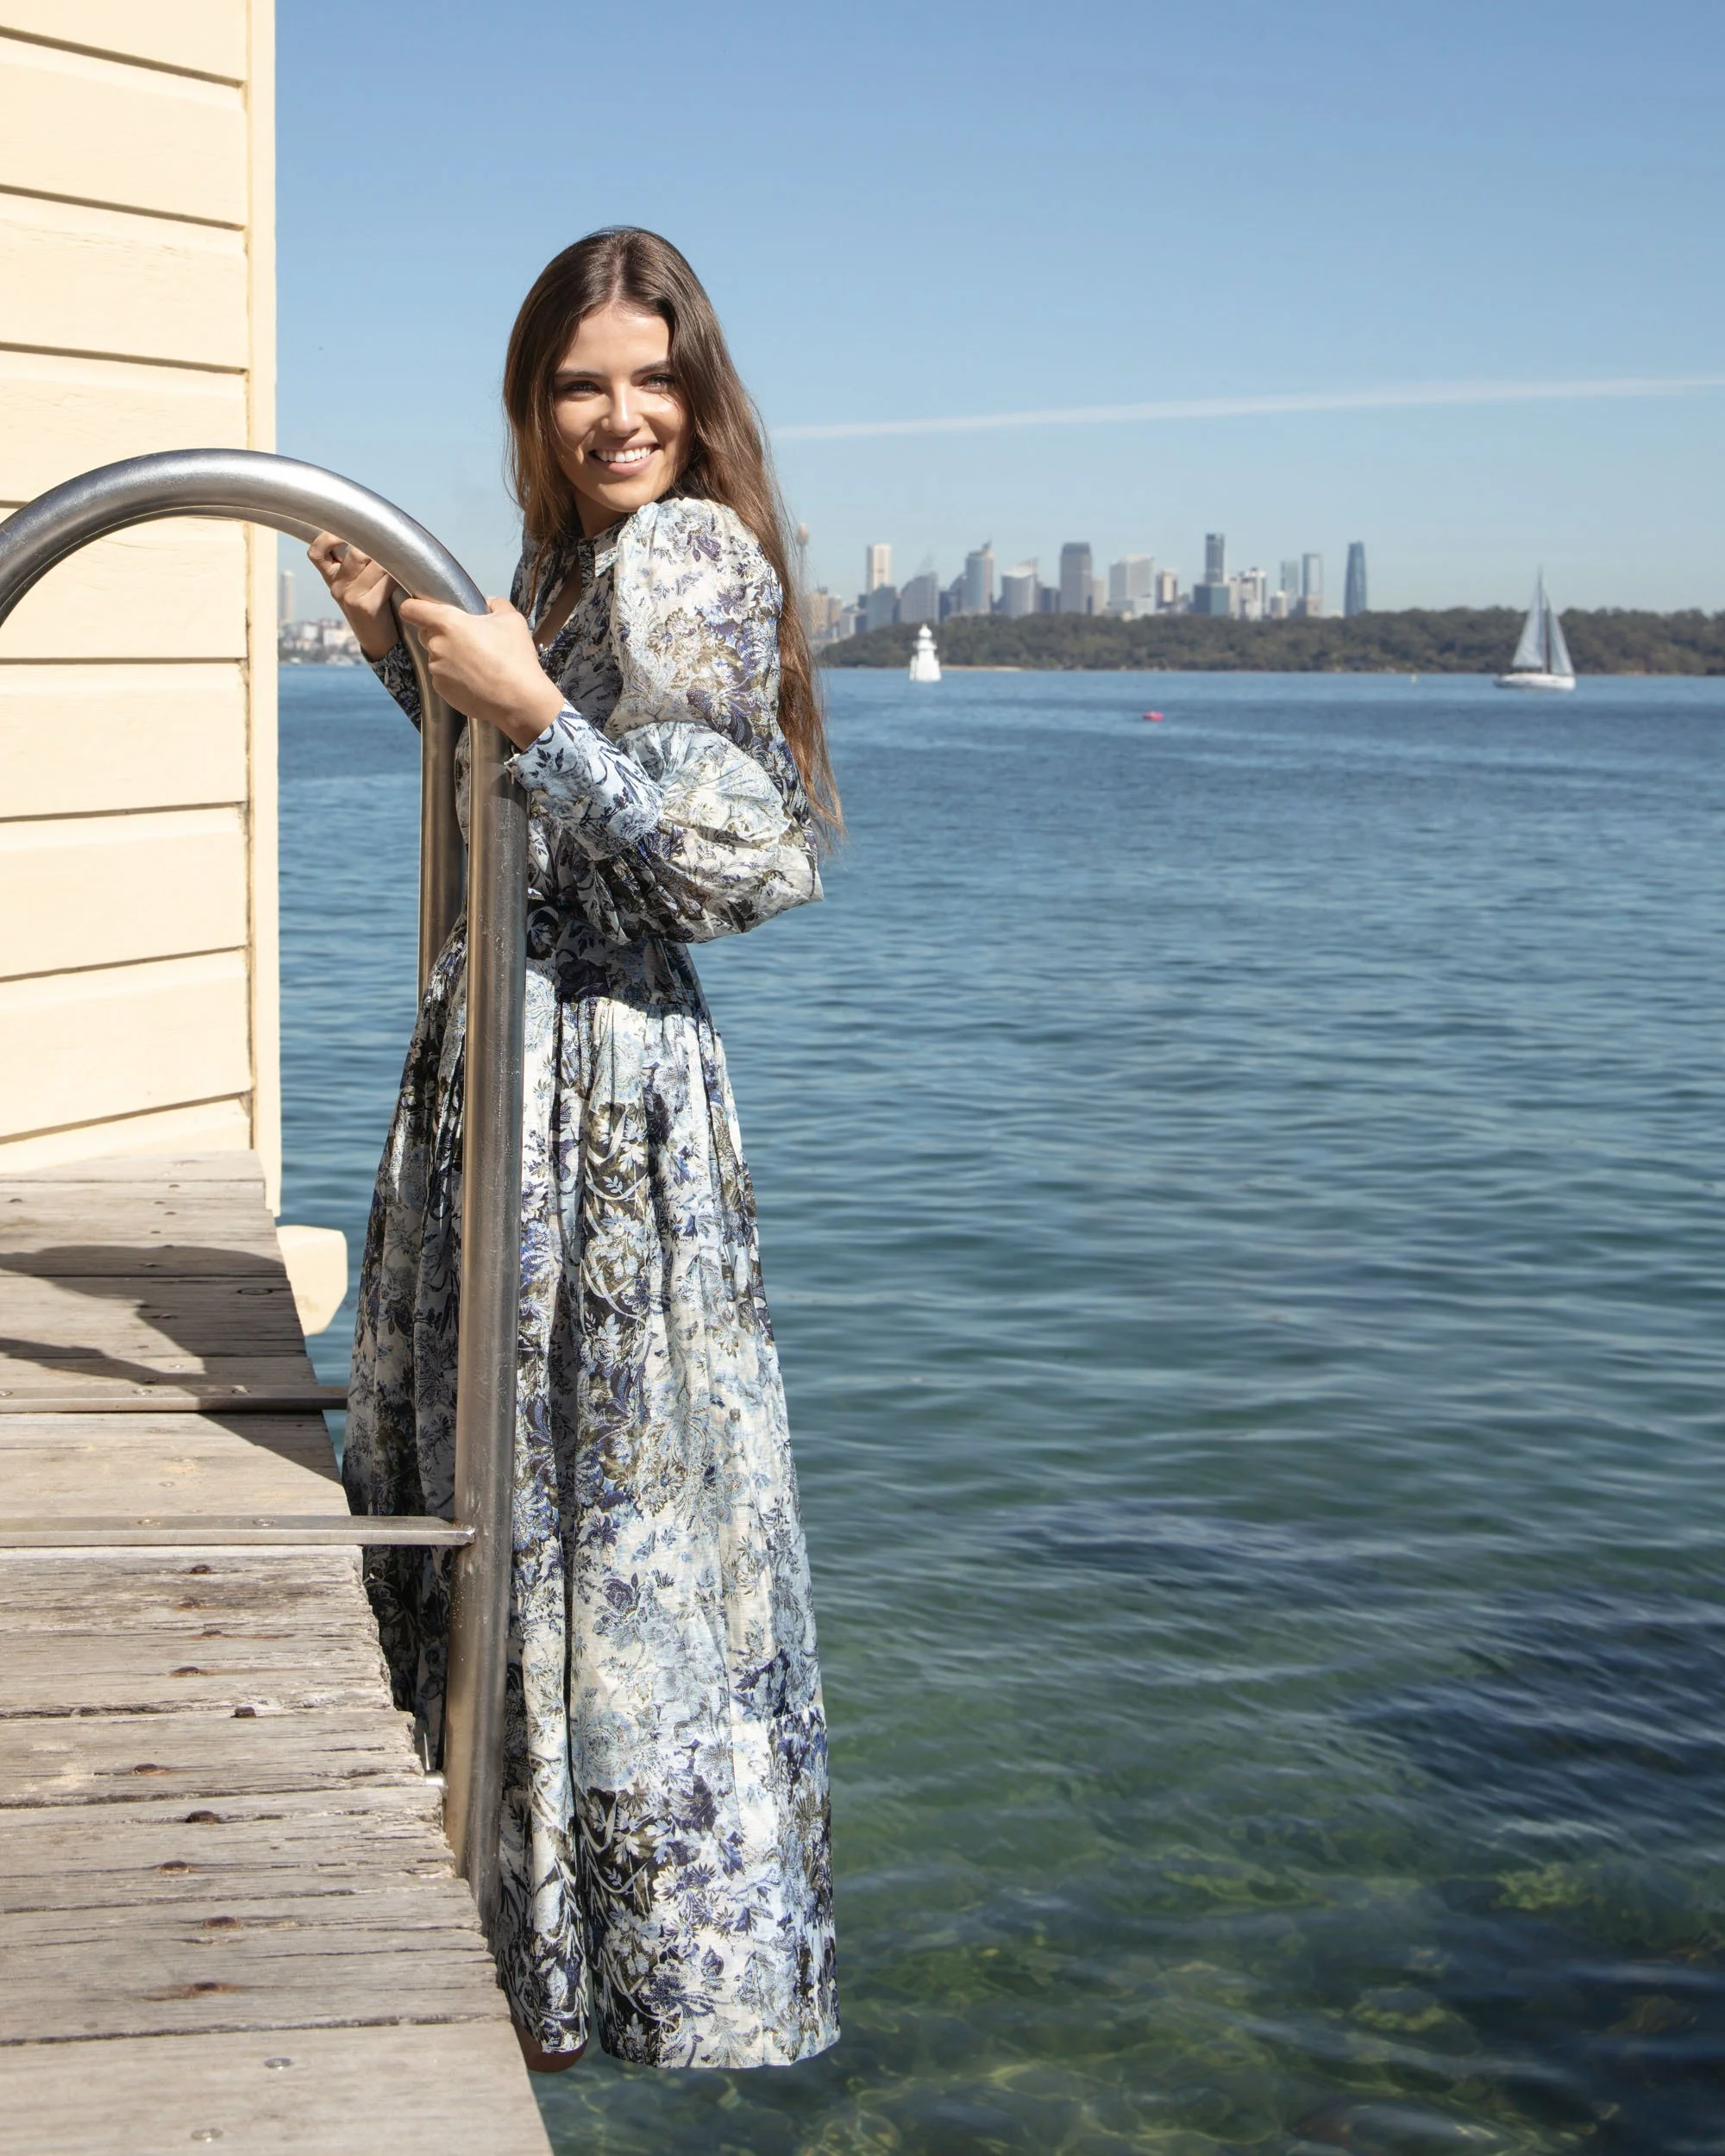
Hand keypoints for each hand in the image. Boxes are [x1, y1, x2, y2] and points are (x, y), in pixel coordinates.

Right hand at [306, 532, 400, 660]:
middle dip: (375, 547)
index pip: (316, 553)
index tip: (347, 533)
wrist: (378, 643)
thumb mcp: (358, 584)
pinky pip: (386, 580)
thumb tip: (378, 534)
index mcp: (331, 578)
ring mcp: (349, 597)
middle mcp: (336, 586)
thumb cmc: (374, 607)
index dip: (327, 539)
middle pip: (355, 553)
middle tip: (389, 548)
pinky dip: (396, 575)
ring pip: (372, 563)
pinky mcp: (366, 606)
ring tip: (400, 560)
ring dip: (390, 559)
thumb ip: (358, 563)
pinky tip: (403, 576)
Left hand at [396, 595, 566, 748]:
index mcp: (447, 623)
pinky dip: (455, 678)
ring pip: (437, 657)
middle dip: (441, 634)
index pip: (411, 609)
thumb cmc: (514, 656)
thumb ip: (496, 604)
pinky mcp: (442, 691)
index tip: (422, 609)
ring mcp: (437, 670)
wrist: (518, 700)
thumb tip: (489, 602)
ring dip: (450, 657)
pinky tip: (476, 681)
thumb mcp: (512, 620)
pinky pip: (443, 678)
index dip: (413, 606)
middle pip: (426, 634)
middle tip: (467, 640)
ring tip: (477, 665)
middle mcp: (436, 646)